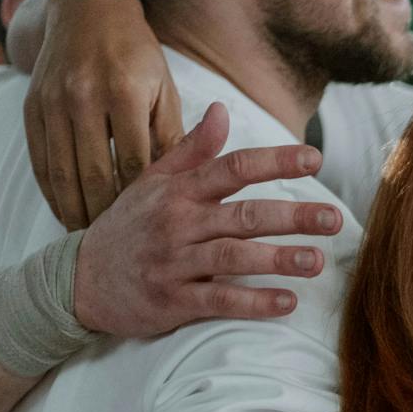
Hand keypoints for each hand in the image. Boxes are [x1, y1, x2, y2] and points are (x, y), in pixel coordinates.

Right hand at [25, 0, 182, 227]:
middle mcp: (83, 97)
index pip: (134, 163)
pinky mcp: (29, 107)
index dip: (142, 202)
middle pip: (94, 173)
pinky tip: (64, 213)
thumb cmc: (138, 59)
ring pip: (62, 172)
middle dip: (107, 215)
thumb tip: (189, 190)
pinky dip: (51, 192)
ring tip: (92, 239)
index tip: (154, 233)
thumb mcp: (164, 92)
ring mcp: (51, 102)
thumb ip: (174, 137)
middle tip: (122, 247)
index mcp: (124, 92)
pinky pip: (38, 160)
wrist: (86, 12)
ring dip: (75, 211)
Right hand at [73, 103, 340, 336]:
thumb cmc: (128, 227)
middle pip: (243, 215)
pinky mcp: (172, 301)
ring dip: (278, 259)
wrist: (78, 281)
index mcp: (179, 191)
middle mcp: (178, 224)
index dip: (276, 162)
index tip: (315, 159)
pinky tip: (286, 302)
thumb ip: (192, 149)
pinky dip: (253, 302)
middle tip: (334, 218)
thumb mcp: (152, 182)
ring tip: (317, 261)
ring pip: (233, 257)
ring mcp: (175, 263)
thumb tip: (221, 109)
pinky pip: (218, 300)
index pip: (234, 168)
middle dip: (292, 216)